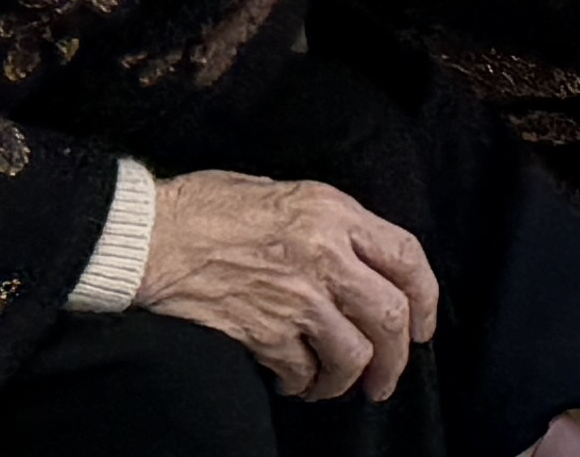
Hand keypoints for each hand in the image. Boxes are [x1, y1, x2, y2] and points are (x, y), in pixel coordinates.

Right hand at [136, 169, 436, 401]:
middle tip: (384, 381)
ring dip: (346, 380)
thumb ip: (328, 223)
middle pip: (390, 315)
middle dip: (396, 357)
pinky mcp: (263, 330)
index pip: (407, 256)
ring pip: (352, 353)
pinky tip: (291, 381)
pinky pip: (303, 370)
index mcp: (336, 212)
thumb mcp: (285, 192)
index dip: (426, 298)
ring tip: (332, 387)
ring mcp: (297, 295)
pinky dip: (302, 384)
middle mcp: (327, 253)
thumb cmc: (210, 206)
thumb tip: (357, 259)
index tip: (423, 328)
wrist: (153, 235)